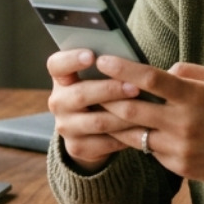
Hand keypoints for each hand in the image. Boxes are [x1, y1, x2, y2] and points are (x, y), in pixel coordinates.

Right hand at [46, 48, 144, 173]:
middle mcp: (58, 101)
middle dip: (110, 90)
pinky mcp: (77, 147)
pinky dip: (125, 136)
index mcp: (62, 78)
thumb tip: (145, 60)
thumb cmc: (104, 92)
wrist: (92, 130)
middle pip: (80, 94)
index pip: (57, 64)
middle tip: (135, 87)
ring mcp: (65, 126)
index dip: (72, 59)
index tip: (92, 55)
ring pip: (97, 121)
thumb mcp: (102, 77)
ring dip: (124, 115)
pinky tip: (143, 129)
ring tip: (146, 109)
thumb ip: (113, 67)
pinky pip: (104, 143)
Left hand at [91, 55, 203, 196]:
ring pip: (132, 133)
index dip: (123, 68)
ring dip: (113, 119)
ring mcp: (179, 149)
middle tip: (90, 83)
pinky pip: (147, 149)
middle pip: (132, 108)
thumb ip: (187, 72)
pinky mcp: (177, 167)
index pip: (151, 80)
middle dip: (107, 95)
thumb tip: (158, 71)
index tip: (103, 59)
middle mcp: (184, 124)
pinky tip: (123, 127)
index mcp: (196, 98)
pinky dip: (134, 137)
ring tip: (98, 106)